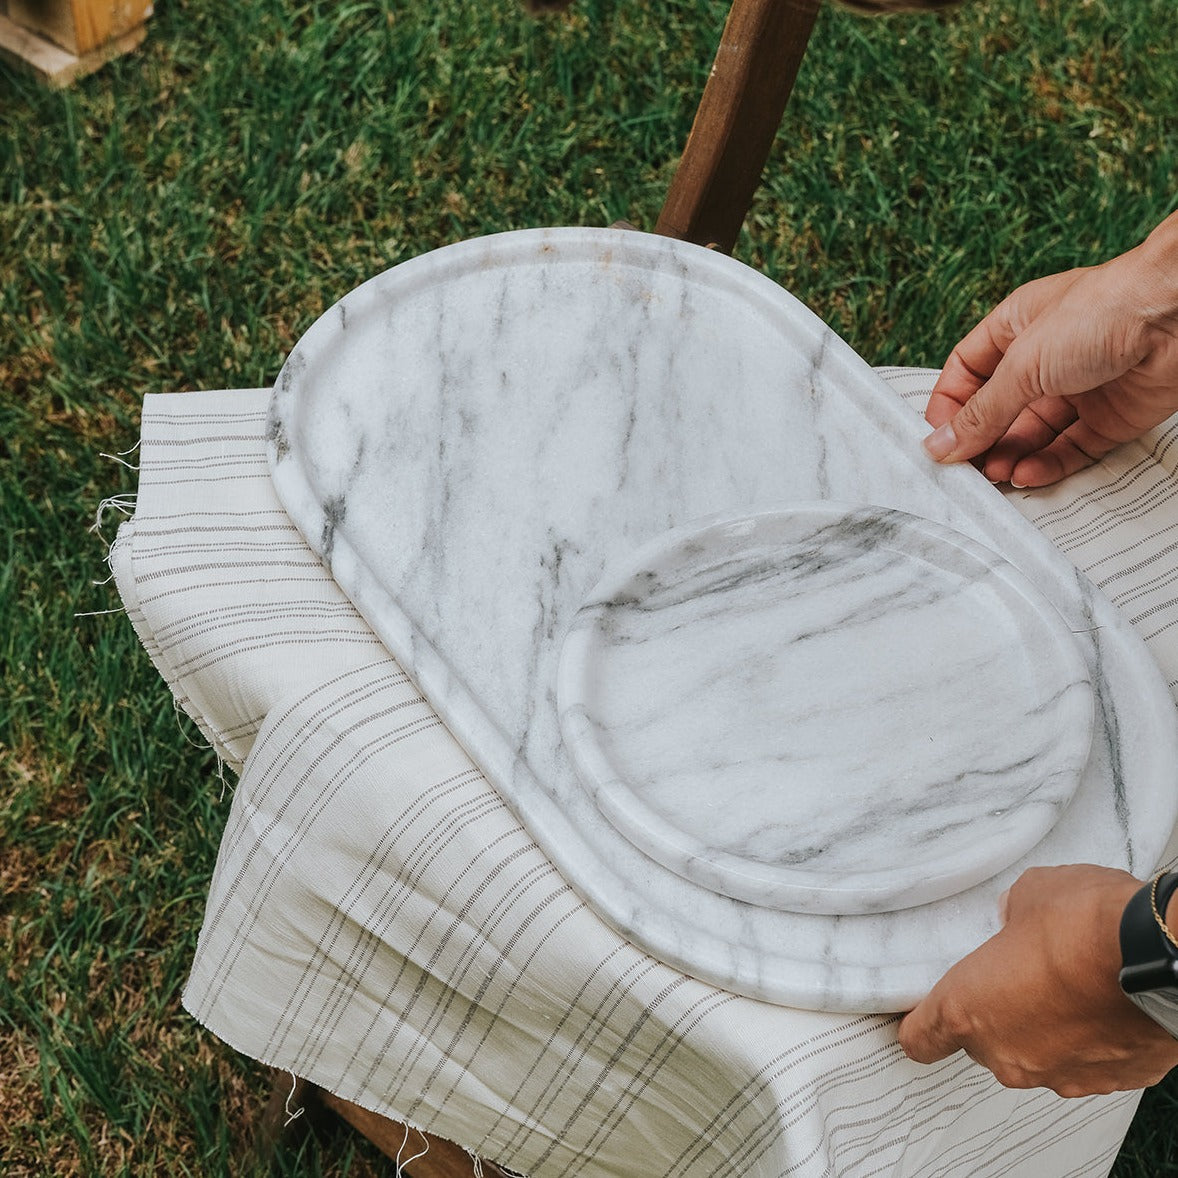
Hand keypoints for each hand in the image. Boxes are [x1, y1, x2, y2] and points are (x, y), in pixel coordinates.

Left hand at [897, 864, 1177, 1096]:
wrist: (1160, 959)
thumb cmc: (1086, 926)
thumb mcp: (1028, 895)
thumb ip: (1008, 914)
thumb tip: (1015, 918)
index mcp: (967, 1009)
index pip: (921, 1039)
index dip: (920, 1025)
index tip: (920, 1015)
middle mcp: (1006, 1053)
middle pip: (981, 1043)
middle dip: (994, 1013)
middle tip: (1017, 976)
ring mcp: (1059, 1074)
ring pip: (1034, 1054)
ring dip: (1043, 1028)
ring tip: (1068, 986)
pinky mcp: (1107, 1081)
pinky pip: (1084, 1063)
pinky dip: (1088, 1040)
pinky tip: (1102, 1004)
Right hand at [923, 212, 1177, 486]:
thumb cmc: (1105, 311)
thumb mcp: (1023, 364)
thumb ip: (982, 413)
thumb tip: (941, 445)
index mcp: (1016, 327)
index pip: (967, 371)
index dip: (949, 405)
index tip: (938, 438)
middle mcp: (1046, 358)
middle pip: (999, 409)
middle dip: (980, 440)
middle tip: (964, 469)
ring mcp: (1079, 388)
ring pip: (1033, 434)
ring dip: (1010, 456)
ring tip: (995, 476)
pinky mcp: (1109, 417)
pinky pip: (1069, 449)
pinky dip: (1047, 465)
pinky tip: (1027, 474)